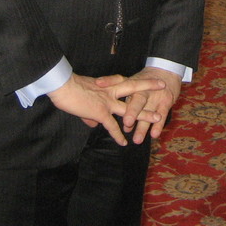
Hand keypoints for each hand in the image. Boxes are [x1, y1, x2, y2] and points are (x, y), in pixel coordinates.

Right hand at [48, 73, 164, 144]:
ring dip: (145, 114)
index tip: (145, 82)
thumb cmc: (69, 87)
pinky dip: (118, 135)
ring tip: (158, 118)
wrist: (63, 86)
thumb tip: (93, 124)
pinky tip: (123, 143)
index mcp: (106, 84)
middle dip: (149, 86)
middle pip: (134, 87)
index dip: (134, 84)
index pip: (123, 82)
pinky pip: (112, 126)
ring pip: (130, 108)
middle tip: (162, 85)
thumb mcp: (83, 97)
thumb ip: (90, 111)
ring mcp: (107, 101)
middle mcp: (110, 90)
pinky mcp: (101, 112)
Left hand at [103, 67, 181, 143]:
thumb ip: (116, 93)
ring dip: (143, 126)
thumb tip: (101, 111)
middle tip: (127, 123)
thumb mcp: (130, 82)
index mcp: (132, 83)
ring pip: (149, 111)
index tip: (98, 84)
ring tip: (137, 140)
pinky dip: (158, 125)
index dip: (109, 81)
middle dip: (132, 112)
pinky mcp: (166, 102)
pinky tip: (154, 135)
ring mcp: (155, 96)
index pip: (118, 80)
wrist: (166, 70)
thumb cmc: (143, 80)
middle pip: (137, 100)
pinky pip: (163, 115)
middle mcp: (143, 90)